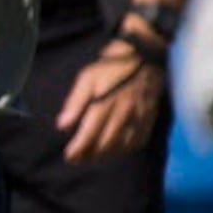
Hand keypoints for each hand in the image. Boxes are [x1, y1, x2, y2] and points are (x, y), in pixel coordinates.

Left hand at [55, 37, 163, 161]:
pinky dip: (130, 148)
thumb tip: (62, 125)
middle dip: (91, 154)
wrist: (142, 54)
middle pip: (106, 142)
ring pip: (124, 143)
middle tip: (80, 159)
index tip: (69, 156)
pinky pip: (141, 137)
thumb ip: (75, 102)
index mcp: (104, 104)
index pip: (89, 133)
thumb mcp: (86, 78)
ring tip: (96, 157)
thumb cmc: (109, 65)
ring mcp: (138, 115)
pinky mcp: (150, 114)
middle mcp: (122, 113)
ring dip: (109, 154)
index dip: (79, 148)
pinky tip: (121, 150)